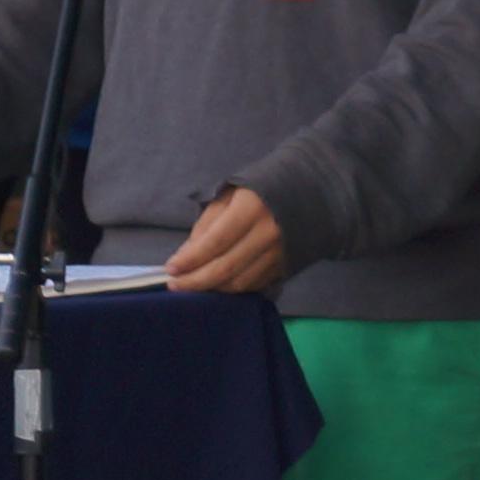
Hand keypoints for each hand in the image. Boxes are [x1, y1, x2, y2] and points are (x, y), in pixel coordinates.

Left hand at [164, 185, 289, 293]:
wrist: (308, 192)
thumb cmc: (259, 190)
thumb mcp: (228, 196)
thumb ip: (206, 225)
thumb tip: (185, 256)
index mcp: (251, 209)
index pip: (215, 242)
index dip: (191, 259)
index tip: (171, 268)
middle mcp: (267, 234)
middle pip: (226, 268)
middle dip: (196, 281)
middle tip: (175, 284)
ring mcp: (279, 254)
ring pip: (239, 282)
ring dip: (212, 288)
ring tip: (193, 285)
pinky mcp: (285, 267)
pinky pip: (253, 285)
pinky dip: (232, 288)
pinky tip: (217, 284)